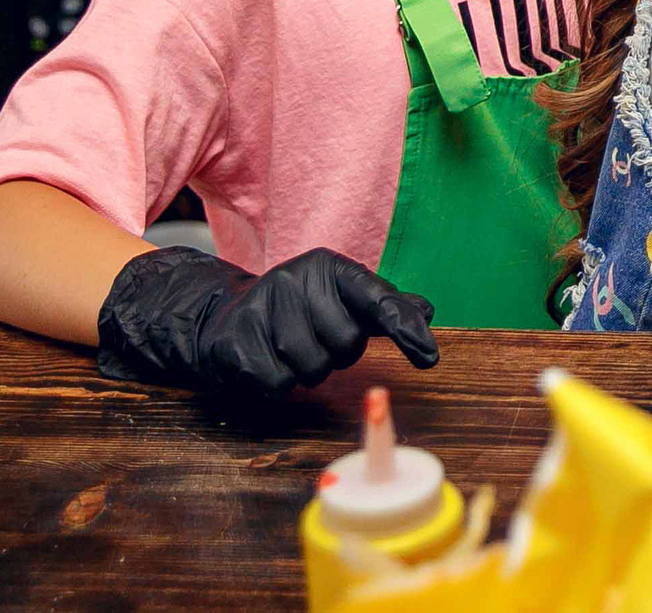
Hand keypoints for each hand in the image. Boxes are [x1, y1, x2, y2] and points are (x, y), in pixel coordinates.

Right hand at [96, 246, 439, 399]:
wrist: (221, 316)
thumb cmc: (296, 311)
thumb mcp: (341, 299)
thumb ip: (384, 307)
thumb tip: (428, 309)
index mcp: (330, 268)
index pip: (379, 301)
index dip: (407, 330)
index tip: (430, 358)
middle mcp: (296, 280)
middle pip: (346, 346)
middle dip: (337, 355)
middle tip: (314, 340)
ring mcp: (262, 309)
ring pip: (314, 369)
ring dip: (308, 371)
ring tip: (290, 350)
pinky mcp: (235, 343)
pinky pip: (279, 384)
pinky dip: (279, 384)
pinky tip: (268, 362)